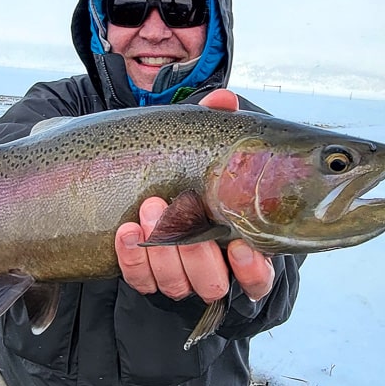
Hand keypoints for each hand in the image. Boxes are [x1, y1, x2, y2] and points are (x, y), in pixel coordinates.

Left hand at [113, 89, 275, 303]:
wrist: (152, 187)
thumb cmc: (196, 175)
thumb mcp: (209, 152)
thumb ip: (219, 128)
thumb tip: (224, 101)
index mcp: (242, 248)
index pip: (258, 278)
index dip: (251, 270)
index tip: (238, 247)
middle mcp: (213, 270)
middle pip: (211, 282)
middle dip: (193, 251)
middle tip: (174, 207)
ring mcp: (179, 277)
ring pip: (175, 284)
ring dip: (161, 250)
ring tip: (148, 208)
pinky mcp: (146, 277)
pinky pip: (140, 280)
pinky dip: (132, 259)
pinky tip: (126, 232)